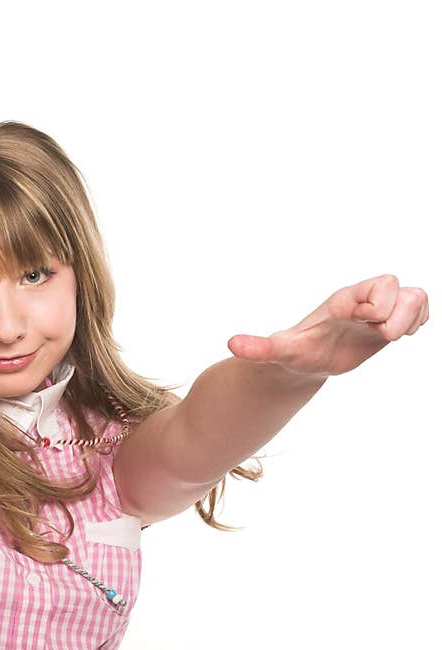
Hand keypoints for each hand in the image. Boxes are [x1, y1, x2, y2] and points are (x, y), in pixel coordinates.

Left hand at [226, 274, 428, 376]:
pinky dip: (419, 320)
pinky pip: (417, 308)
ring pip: (415, 295)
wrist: (303, 362)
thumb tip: (231, 345)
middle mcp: (362, 302)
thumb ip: (260, 348)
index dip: (380, 306)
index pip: (379, 286)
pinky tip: (400, 337)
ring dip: (415, 315)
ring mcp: (377, 312)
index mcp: (342, 302)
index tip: (367, 326)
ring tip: (394, 336)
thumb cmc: (293, 353)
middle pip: (400, 286)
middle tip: (384, 336)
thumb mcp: (278, 353)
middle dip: (402, 312)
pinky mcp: (387, 323)